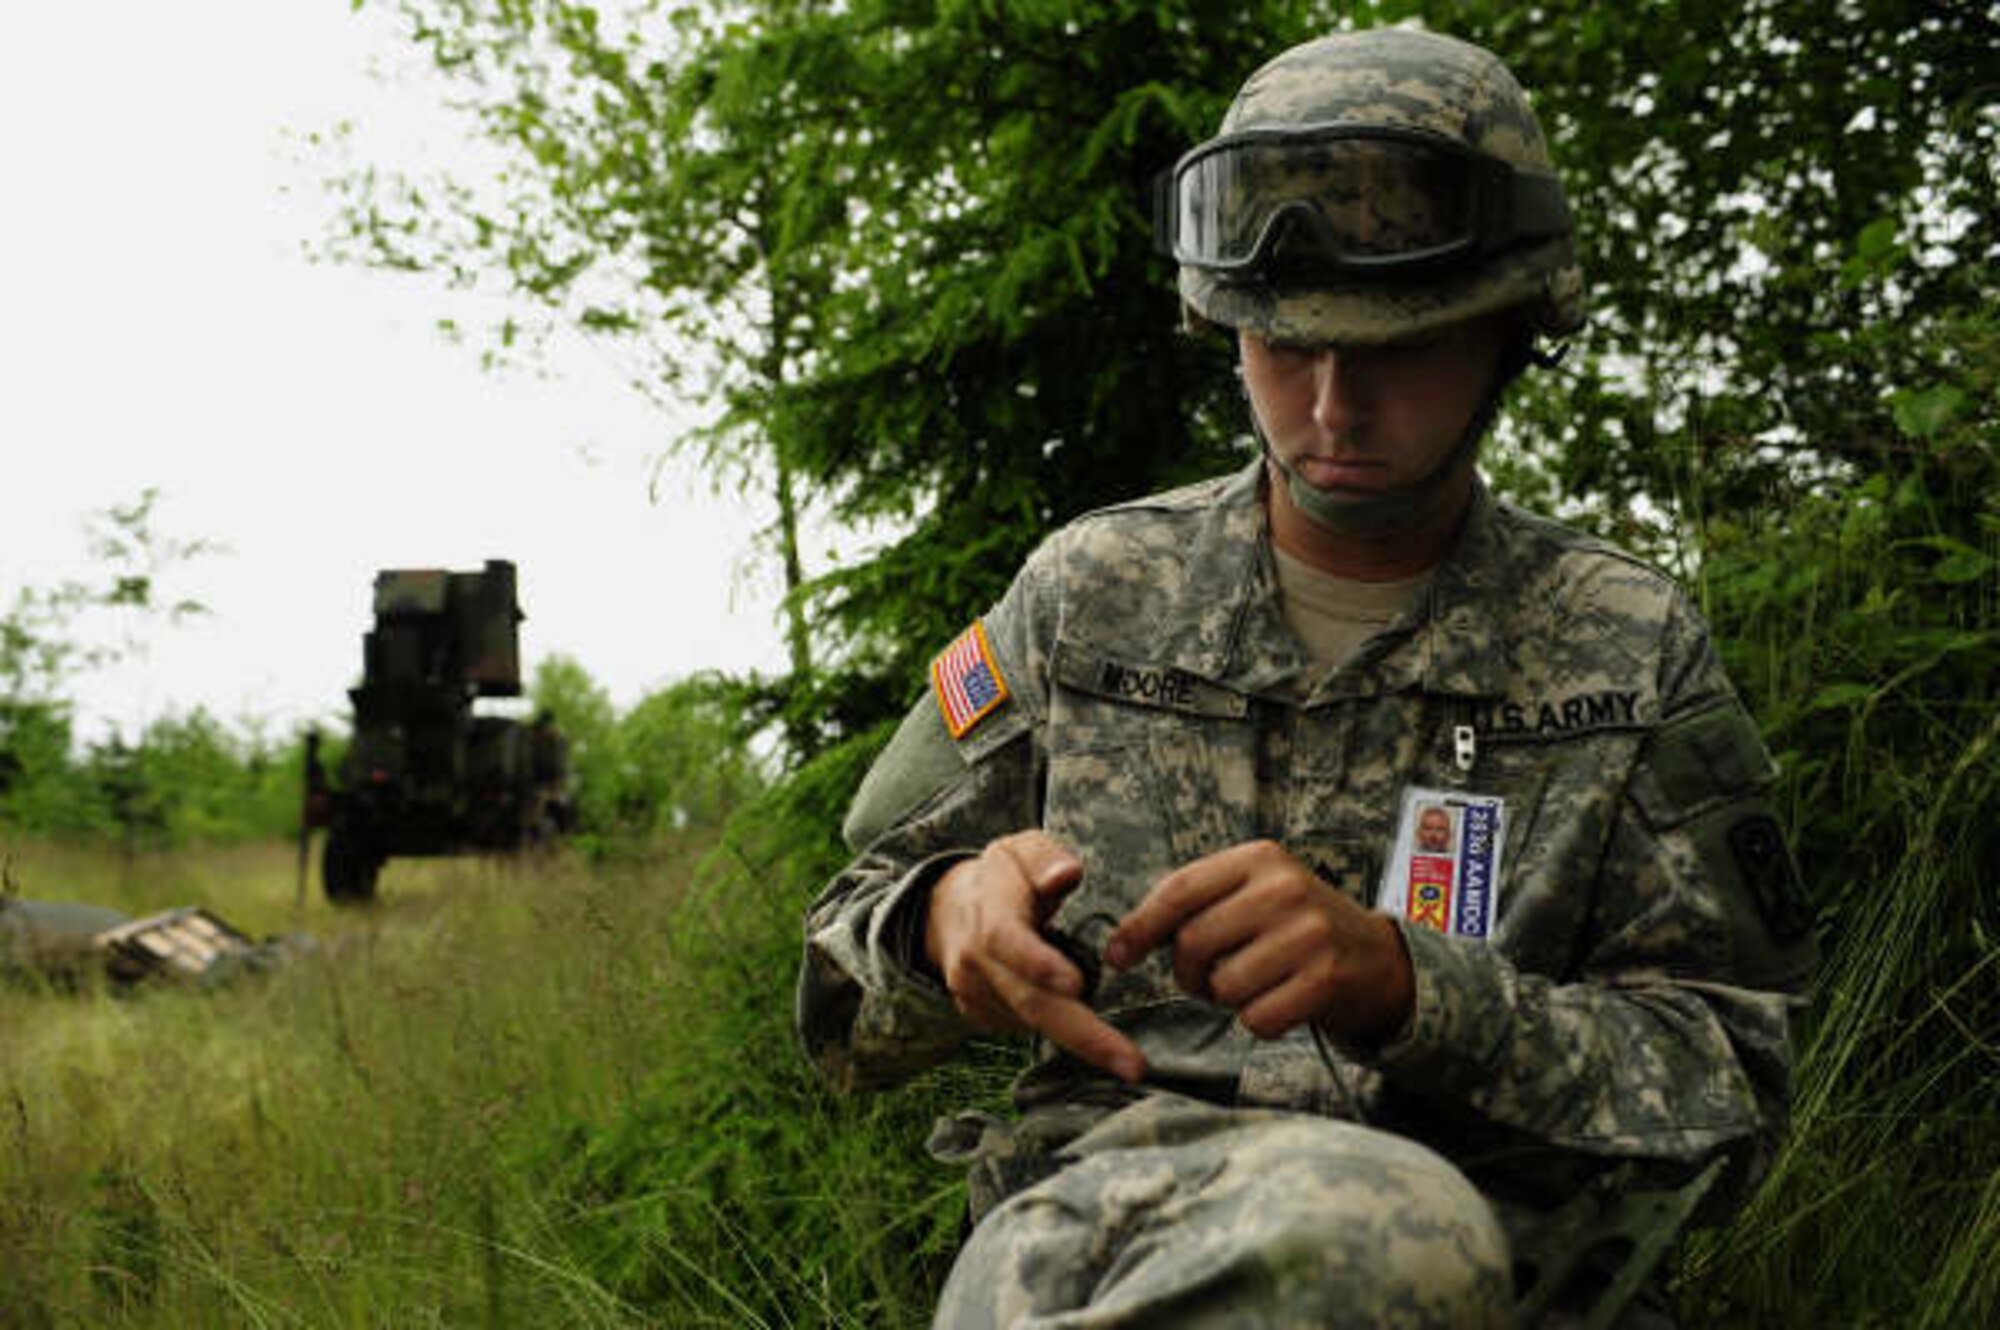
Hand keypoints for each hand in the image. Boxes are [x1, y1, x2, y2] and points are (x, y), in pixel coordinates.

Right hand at [925, 831, 1145, 1081]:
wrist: (947, 911)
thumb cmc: (1002, 877)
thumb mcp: (1021, 849)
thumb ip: (1046, 858)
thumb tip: (1067, 874)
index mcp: (987, 909)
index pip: (1004, 938)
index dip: (1037, 962)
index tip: (1076, 984)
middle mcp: (974, 957)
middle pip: (1028, 1001)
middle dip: (1082, 1035)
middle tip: (1130, 1065)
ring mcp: (974, 992)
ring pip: (1032, 1021)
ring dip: (1081, 1040)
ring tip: (1124, 1056)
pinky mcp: (980, 1014)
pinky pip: (1025, 1026)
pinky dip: (1061, 1032)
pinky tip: (1088, 1034)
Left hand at [1106, 839, 1413, 1044]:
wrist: (1377, 958)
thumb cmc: (1296, 928)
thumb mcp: (1255, 893)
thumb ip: (1200, 903)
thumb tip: (1125, 939)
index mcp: (1260, 859)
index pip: (1179, 890)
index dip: (1140, 927)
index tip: (1117, 956)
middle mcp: (1284, 889)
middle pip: (1193, 942)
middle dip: (1187, 972)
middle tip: (1206, 979)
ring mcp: (1309, 933)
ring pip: (1223, 984)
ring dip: (1226, 999)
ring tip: (1253, 984)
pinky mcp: (1325, 979)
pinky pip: (1256, 1017)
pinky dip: (1259, 1021)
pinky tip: (1281, 1002)